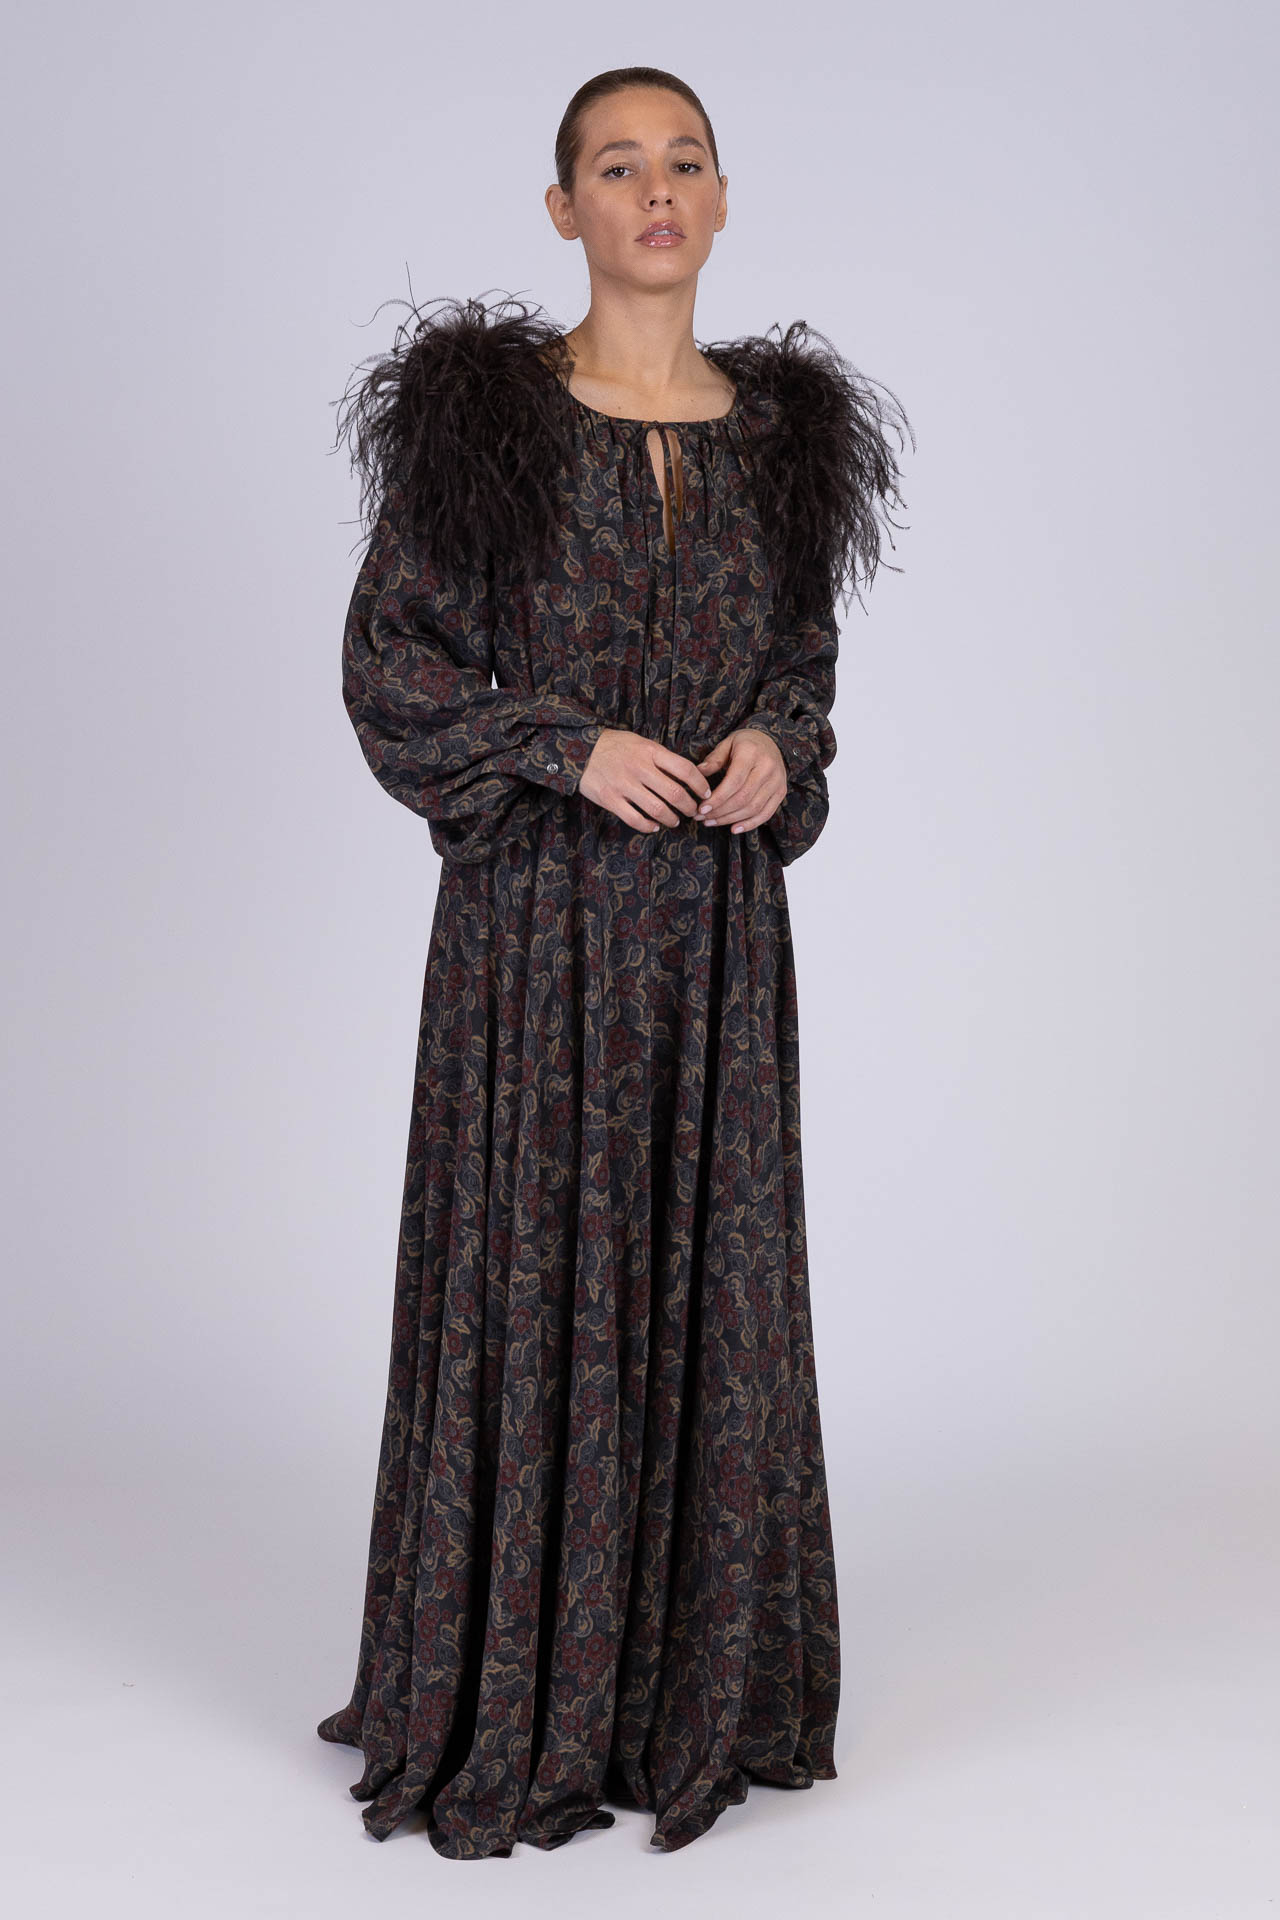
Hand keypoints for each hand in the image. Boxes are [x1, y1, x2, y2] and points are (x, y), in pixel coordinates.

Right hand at [579, 728, 713, 832]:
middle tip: (692, 811)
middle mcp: (639, 768)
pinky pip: (634, 819)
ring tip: (674, 820)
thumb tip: (686, 776)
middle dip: (689, 806)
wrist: (581, 749)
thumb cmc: (615, 746)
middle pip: (675, 792)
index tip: (705, 793)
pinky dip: (648, 826)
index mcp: (650, 751)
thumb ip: (660, 758)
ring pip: (657, 809)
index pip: (685, 769)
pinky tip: (653, 826)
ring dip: (671, 818)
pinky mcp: (610, 799)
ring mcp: (624, 784)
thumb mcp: (641, 743)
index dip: (700, 784)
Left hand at [692, 728, 786, 832]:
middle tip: (702, 817)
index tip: (701, 808)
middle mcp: (768, 768)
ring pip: (753, 808)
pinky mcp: (781, 792)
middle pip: (743, 798)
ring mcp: (777, 781)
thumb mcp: (727, 744)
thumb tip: (697, 773)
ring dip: (730, 819)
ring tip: (711, 822)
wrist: (770, 741)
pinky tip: (734, 829)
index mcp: (752, 753)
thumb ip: (713, 760)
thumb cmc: (744, 743)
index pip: (734, 782)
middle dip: (720, 812)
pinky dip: (750, 824)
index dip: (717, 798)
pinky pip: (766, 813)